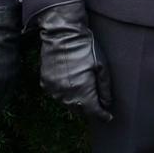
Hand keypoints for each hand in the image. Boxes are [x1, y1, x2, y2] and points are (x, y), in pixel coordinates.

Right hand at [35, 1, 111, 121]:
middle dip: (90, 109)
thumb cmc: (85, 48)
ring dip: (77, 102)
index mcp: (82, 90)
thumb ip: (105, 88)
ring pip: (68, 104)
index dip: (102, 116)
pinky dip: (65, 94)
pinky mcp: (45, 84)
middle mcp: (66, 94)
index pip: (93, 112)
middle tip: (98, 105)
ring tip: (85, 94)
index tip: (108, 117)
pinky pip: (58, 95)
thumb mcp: (101, 66)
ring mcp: (54, 90)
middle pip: (80, 110)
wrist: (62, 35)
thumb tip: (107, 104)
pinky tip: (72, 85)